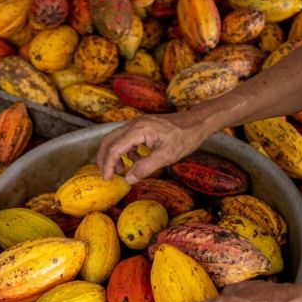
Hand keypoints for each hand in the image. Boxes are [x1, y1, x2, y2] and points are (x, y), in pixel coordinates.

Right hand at [96, 112, 217, 183]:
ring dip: (113, 155)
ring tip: (122, 169)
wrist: (198, 122)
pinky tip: (135, 160)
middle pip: (108, 141)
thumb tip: (128, 179)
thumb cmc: (185, 136)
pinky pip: (125, 139)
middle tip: (108, 175)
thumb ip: (145, 168)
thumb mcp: (166, 156)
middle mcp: (134, 124)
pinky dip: (124, 151)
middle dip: (104, 159)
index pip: (114, 148)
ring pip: (115, 139)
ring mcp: (137, 124)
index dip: (108, 165)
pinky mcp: (142, 126)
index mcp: (138, 130)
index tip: (107, 179)